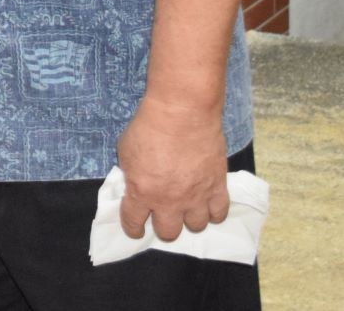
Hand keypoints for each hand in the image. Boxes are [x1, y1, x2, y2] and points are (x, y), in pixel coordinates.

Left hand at [115, 94, 230, 240]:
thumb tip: (135, 182)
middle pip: (169, 232)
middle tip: (163, 214)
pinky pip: (220, 213)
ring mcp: (196, 197)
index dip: (133, 228)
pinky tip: (208, 205)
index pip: (134, 223)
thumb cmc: (148, 128)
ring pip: (196, 226)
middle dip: (163, 226)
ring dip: (189, 218)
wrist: (182, 113)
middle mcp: (169, 202)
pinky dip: (213, 212)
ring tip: (187, 207)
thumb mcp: (125, 150)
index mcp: (141, 193)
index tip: (136, 228)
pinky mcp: (218, 187)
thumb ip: (131, 173)